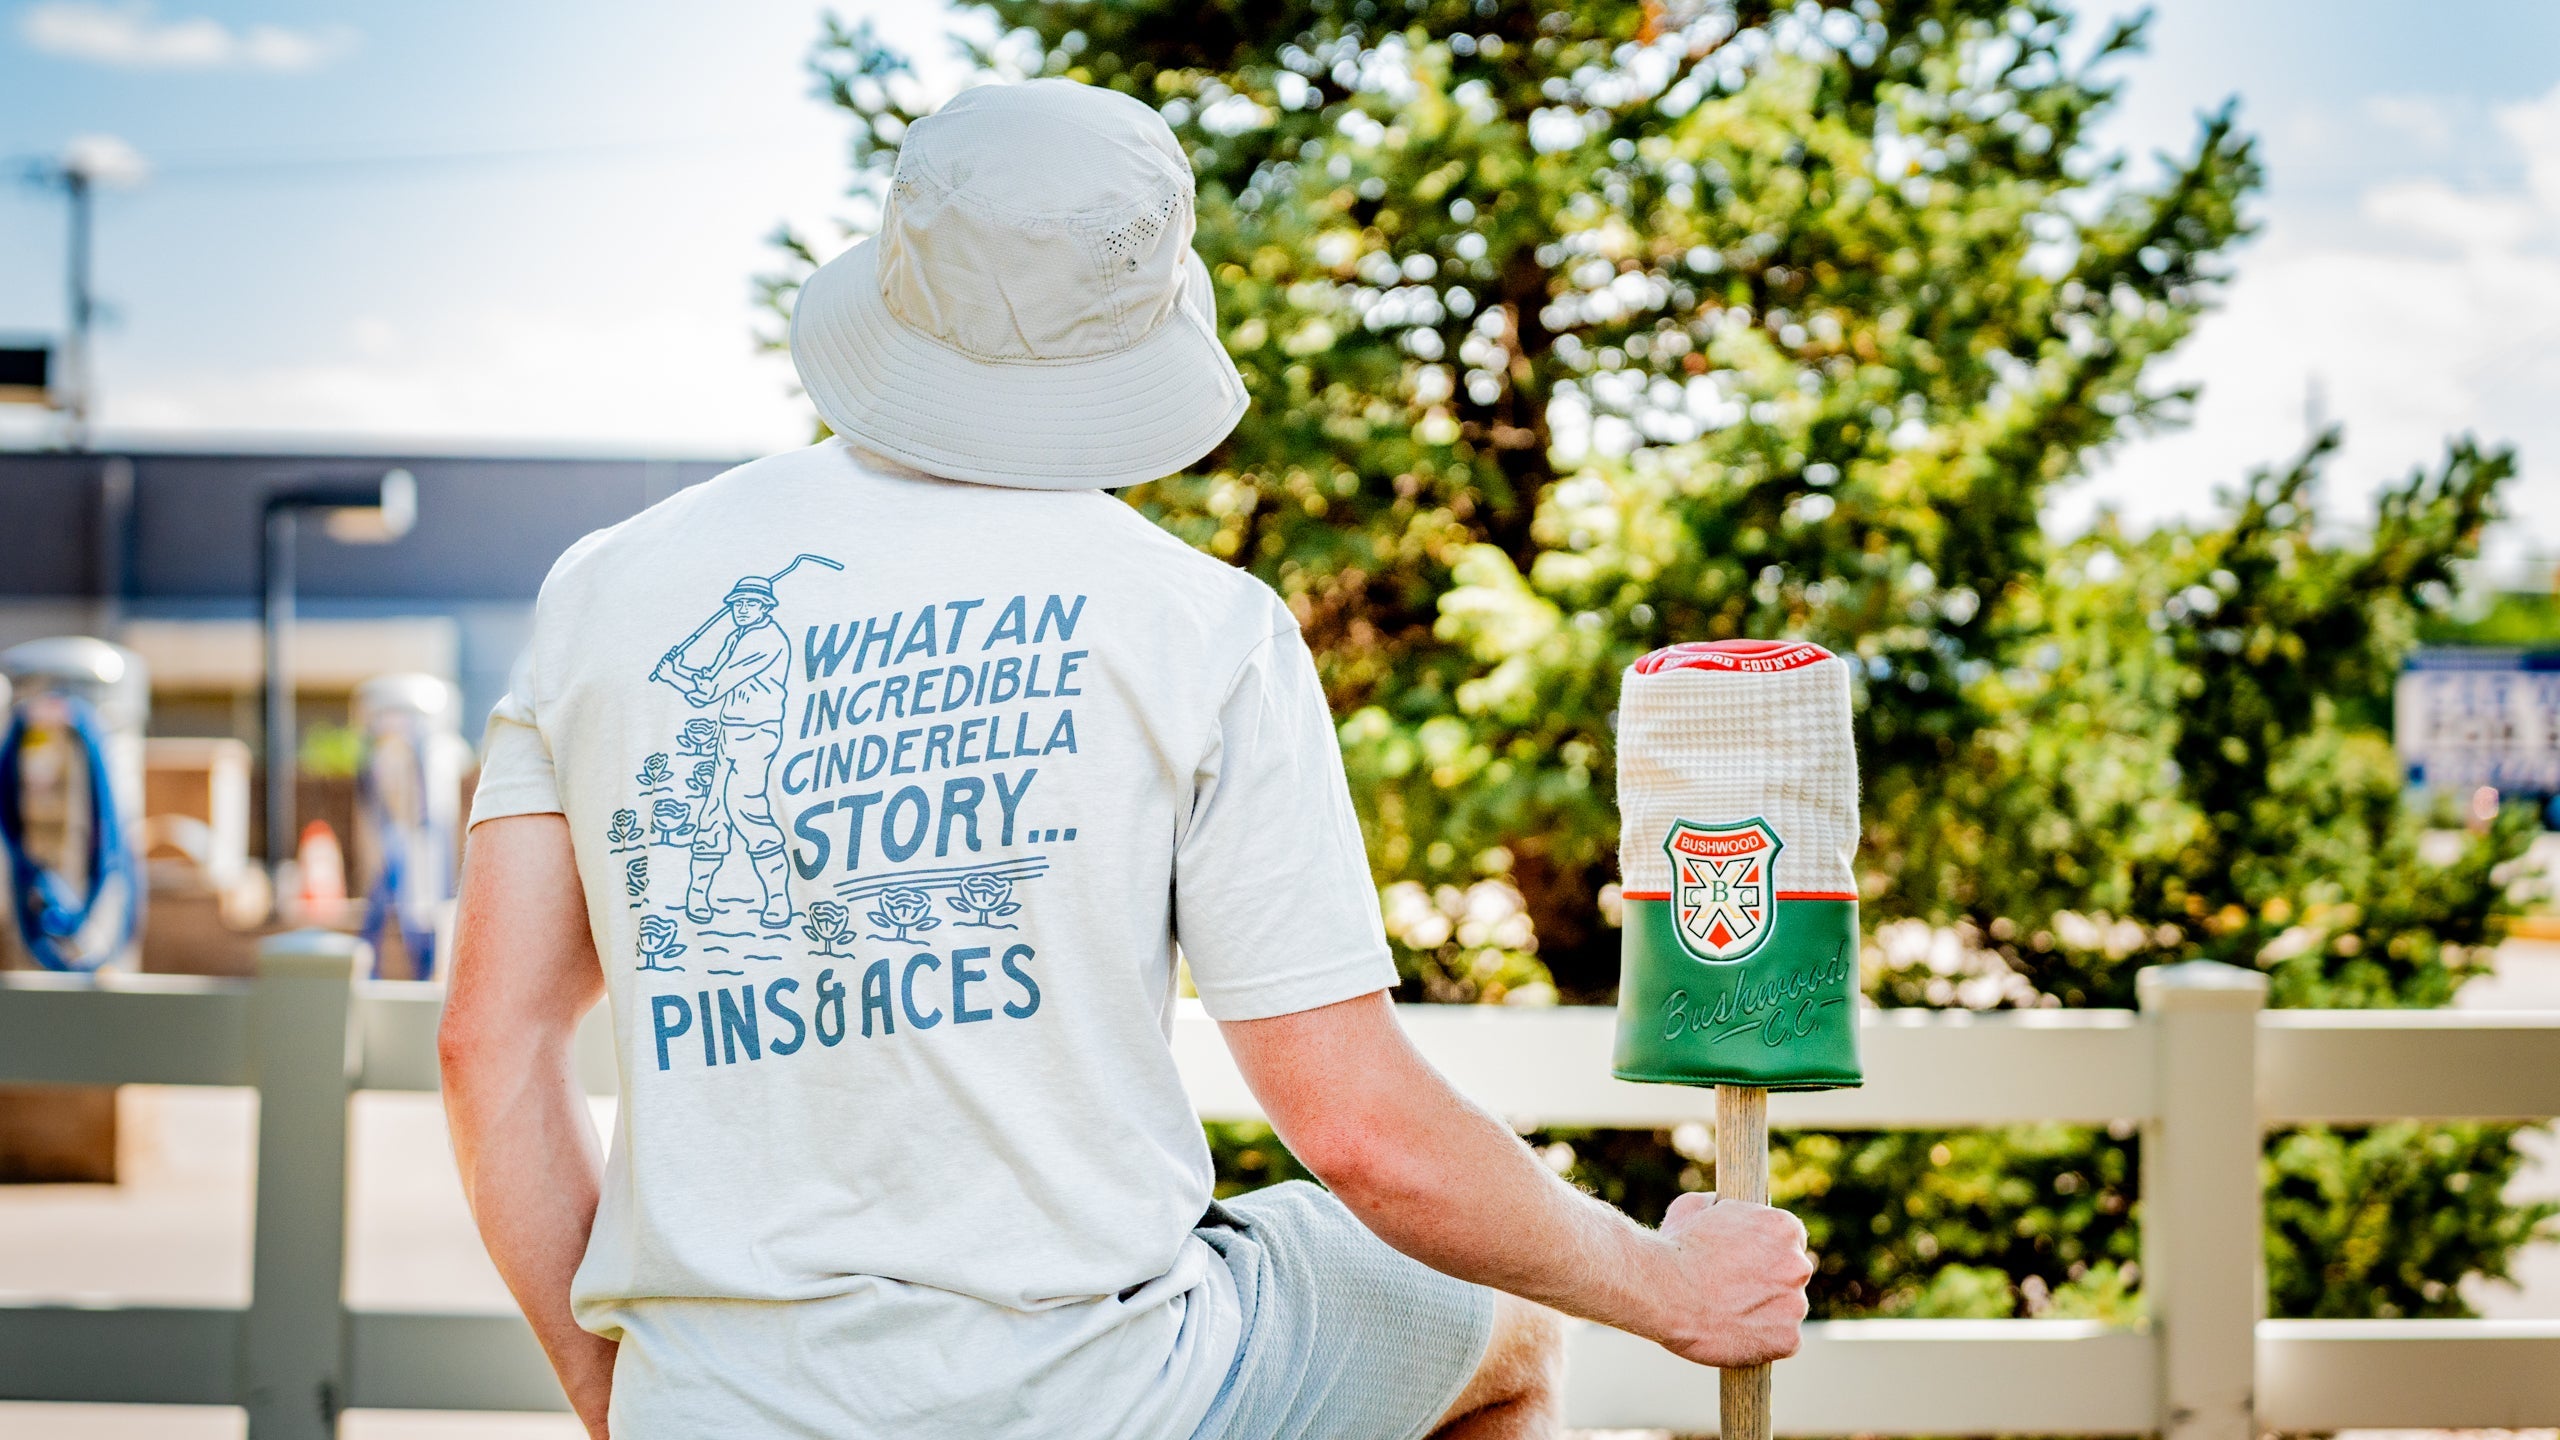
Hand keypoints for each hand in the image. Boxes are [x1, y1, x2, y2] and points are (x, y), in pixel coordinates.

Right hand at [1646, 1191, 1812, 1367]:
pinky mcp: (1787, 1340)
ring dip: (1766, 1313)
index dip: (1766, 1252)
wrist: (1662, 1291)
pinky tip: (1736, 1334)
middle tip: (1735, 1291)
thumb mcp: (1693, 1208)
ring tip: (1729, 1315)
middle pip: (1791, 1276)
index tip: (1748, 1264)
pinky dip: (1764, 1342)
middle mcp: (1798, 1265)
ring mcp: (1795, 1305)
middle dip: (1769, 1282)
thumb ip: (1716, 1204)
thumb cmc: (1674, 1248)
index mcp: (1783, 1227)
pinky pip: (1783, 1342)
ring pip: (1787, 1310)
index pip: (1788, 1240)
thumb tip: (1715, 1201)